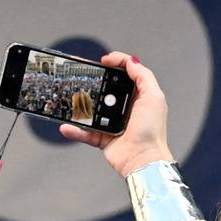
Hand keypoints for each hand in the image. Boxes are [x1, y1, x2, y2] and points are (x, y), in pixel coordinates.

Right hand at [57, 54, 171, 175]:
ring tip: (69, 96)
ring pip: (92, 110)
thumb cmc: (152, 132)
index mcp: (138, 97)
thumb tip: (131, 61)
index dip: (115, 63)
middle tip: (80, 72)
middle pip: (105, 88)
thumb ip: (143, 76)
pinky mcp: (103, 138)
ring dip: (79, 105)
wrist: (143, 160)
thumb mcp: (154, 97)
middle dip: (92, 79)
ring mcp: (112, 123)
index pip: (125, 74)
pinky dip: (75, 130)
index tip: (104, 60)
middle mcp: (125, 108)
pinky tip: (66, 125)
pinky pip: (85, 132)